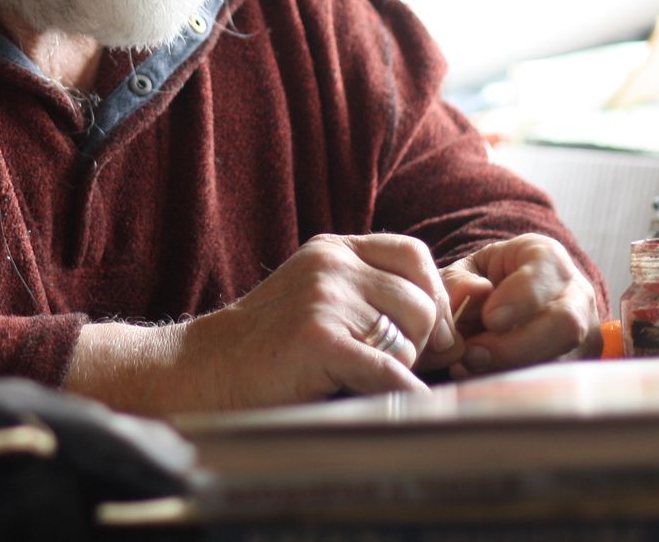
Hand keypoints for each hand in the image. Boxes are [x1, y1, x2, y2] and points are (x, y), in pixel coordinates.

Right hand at [65, 233, 461, 414]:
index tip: (430, 337)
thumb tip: (455, 330)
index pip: (414, 256)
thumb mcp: (318, 300)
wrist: (202, 371)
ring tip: (364, 380)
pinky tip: (404, 409)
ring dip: (402, 368)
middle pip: (421, 301)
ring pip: (410, 336)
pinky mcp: (317, 339)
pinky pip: (388, 371)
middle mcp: (331, 264)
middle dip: (422, 343)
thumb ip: (372, 297)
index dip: (433, 298)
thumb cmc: (267, 348)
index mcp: (333, 250)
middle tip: (393, 369)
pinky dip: (405, 395)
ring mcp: (323, 299)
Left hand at [438, 234, 599, 378]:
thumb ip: (460, 282)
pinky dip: (515, 387)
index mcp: (548, 259)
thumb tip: (470, 295)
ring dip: (512, 371)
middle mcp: (577, 296)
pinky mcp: (579, 368)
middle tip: (474, 354)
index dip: (521, 298)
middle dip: (516, 345)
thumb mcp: (466, 273)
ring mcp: (585, 336)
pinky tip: (484, 382)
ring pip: (563, 360)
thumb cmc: (485, 283)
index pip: (548, 272)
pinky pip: (555, 384)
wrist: (508, 304)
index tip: (490, 318)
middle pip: (565, 324)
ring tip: (471, 368)